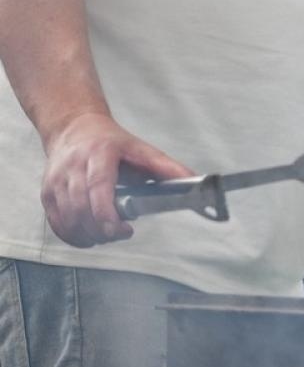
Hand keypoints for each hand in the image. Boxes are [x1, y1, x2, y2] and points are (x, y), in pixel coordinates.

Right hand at [41, 112, 192, 247]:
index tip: (123, 228)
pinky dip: (72, 236)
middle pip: (81, 207)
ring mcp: (56, 180)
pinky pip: (56, 223)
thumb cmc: (111, 143)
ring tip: (107, 235)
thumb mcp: (142, 150)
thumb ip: (167, 168)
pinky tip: (89, 237)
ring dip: (88, 235)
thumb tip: (194, 181)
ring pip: (67, 218)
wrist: (75, 129)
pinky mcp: (47, 193)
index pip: (99, 186)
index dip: (107, 213)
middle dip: (101, 229)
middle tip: (120, 234)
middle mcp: (74, 166)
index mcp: (99, 154)